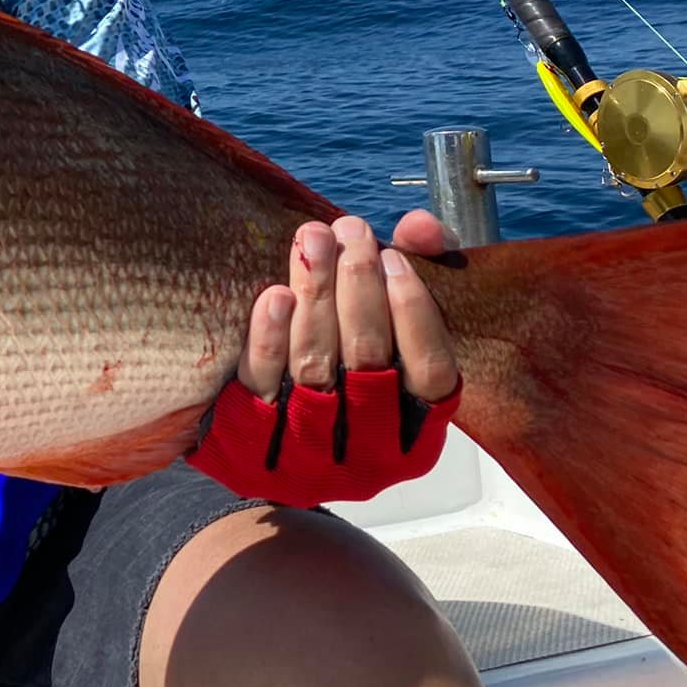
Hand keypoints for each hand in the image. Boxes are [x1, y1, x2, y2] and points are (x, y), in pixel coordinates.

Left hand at [186, 211, 463, 507]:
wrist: (272, 447)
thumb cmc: (348, 367)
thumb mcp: (392, 328)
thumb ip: (416, 272)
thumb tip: (420, 226)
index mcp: (418, 434)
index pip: (432, 374)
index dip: (415, 313)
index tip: (393, 257)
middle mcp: (371, 456)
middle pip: (368, 363)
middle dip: (359, 287)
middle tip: (349, 228)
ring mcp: (311, 459)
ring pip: (315, 371)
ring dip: (316, 298)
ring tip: (312, 239)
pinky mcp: (254, 452)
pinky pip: (261, 389)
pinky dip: (268, 340)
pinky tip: (275, 294)